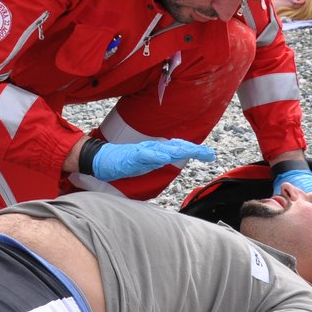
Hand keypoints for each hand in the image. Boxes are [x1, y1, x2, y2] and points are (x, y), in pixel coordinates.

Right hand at [91, 139, 214, 180]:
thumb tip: (171, 159)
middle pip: (176, 148)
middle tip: (209, 154)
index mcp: (157, 152)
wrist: (101, 159)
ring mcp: (143, 152)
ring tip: (194, 151)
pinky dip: (156, 155)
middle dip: (193, 150)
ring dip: (180, 150)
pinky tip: (166, 156)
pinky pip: (145, 154)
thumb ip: (158, 160)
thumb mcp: (145, 164)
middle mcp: (153, 149)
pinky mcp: (132, 156)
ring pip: (164, 149)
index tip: (210, 155)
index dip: (194, 151)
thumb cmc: (123, 162)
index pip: (179, 150)